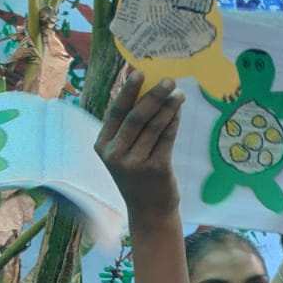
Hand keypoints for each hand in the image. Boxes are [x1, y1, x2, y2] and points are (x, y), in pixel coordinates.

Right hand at [95, 71, 182, 219]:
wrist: (149, 210)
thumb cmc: (138, 176)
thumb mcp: (124, 152)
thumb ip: (130, 127)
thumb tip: (147, 91)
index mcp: (103, 145)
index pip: (115, 112)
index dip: (127, 91)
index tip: (139, 72)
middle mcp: (115, 154)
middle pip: (136, 116)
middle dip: (153, 95)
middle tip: (169, 79)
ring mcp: (134, 163)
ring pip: (154, 126)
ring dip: (168, 107)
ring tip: (179, 93)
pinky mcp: (156, 169)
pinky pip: (166, 139)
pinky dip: (173, 122)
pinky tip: (179, 111)